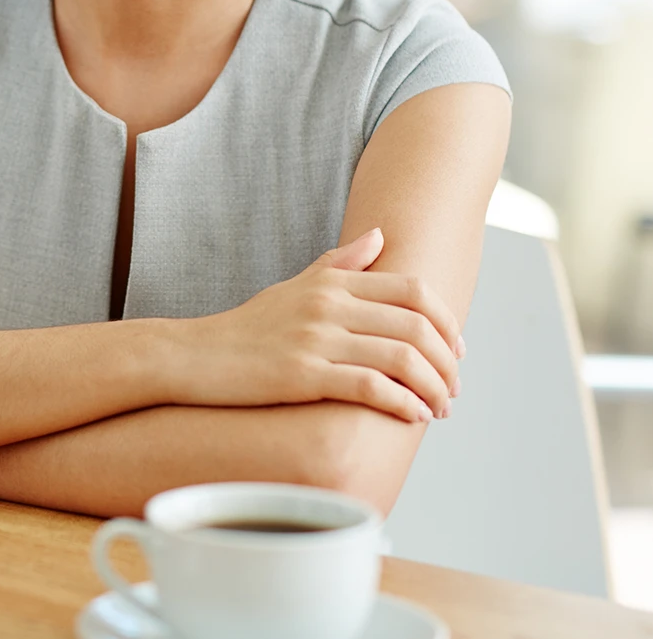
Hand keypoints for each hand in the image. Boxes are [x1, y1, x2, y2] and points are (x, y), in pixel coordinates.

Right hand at [178, 228, 462, 422]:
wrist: (196, 356)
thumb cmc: (248, 326)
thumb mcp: (295, 286)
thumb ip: (340, 263)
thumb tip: (379, 235)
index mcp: (332, 282)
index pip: (412, 291)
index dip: (446, 321)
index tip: (457, 349)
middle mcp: (328, 304)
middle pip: (415, 325)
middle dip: (447, 362)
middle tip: (454, 389)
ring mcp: (316, 338)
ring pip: (400, 358)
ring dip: (433, 388)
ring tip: (440, 410)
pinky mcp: (302, 375)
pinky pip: (369, 387)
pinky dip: (401, 403)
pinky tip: (413, 416)